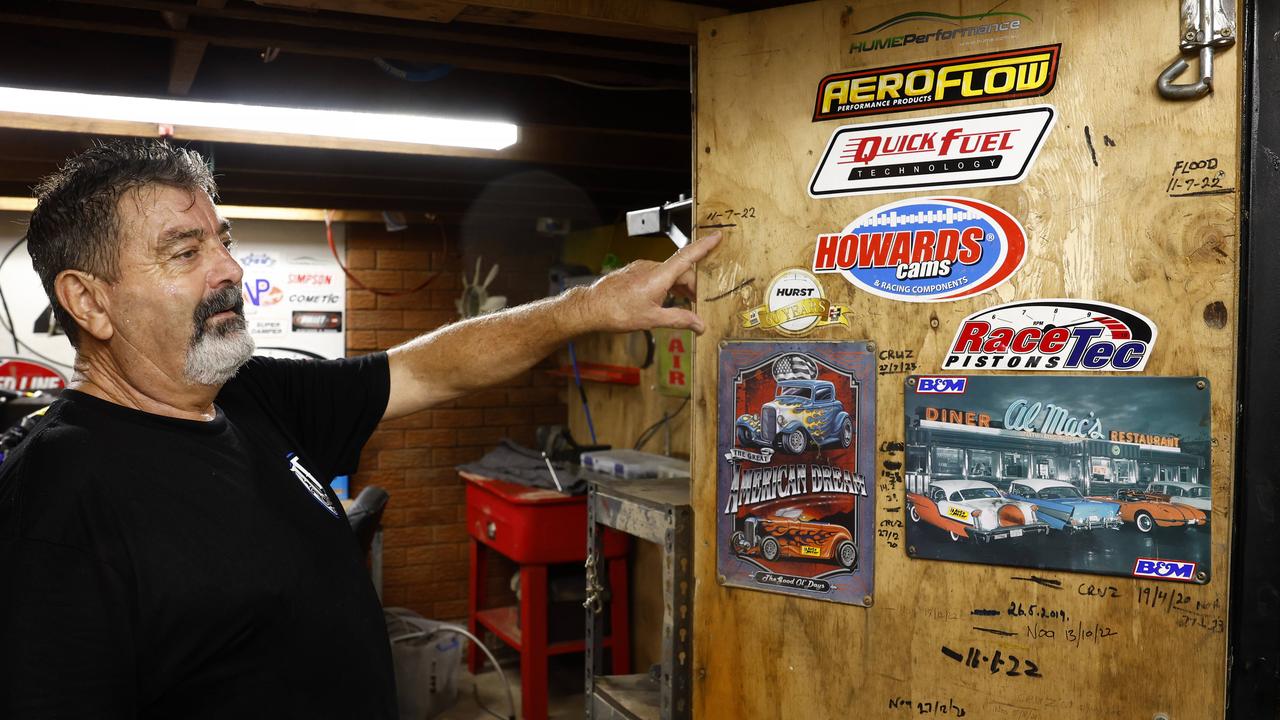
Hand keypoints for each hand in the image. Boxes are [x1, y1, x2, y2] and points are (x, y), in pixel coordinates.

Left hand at [579, 231, 721, 333]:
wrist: (590, 308)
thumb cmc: (617, 312)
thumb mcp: (652, 319)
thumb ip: (679, 319)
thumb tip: (699, 325)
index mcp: (659, 276)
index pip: (687, 257)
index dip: (704, 246)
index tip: (716, 237)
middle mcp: (651, 267)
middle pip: (681, 271)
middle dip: (692, 286)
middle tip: (698, 304)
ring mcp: (641, 268)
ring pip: (668, 273)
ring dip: (678, 287)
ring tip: (682, 303)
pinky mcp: (634, 272)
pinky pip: (657, 275)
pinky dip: (666, 285)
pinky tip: (663, 299)